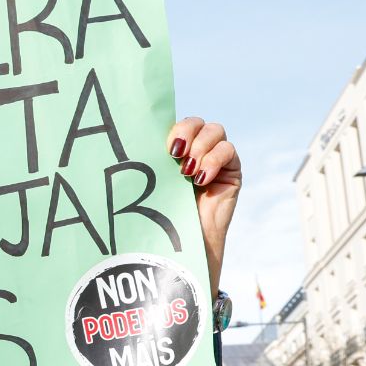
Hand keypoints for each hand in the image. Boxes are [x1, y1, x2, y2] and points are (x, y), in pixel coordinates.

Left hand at [166, 117, 240, 298]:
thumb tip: (133, 139)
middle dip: (187, 134)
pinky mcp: (231, 170)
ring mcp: (215, 158)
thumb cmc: (162, 214)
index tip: (166, 147)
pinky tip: (202, 179)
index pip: (178, 124)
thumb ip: (152, 161)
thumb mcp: (154, 182)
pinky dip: (214, 160)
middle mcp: (196, 150)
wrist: (184, 242)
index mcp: (175, 150)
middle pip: (197, 122)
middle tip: (176, 155)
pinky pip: (229, 150)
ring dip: (201, 147)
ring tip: (188, 172)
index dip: (175, 129)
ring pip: (215, 130)